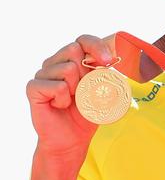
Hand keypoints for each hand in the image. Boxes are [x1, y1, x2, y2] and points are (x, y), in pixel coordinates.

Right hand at [25, 35, 113, 179]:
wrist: (72, 139)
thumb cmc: (88, 113)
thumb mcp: (105, 91)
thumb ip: (109, 74)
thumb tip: (115, 62)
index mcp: (74, 60)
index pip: (83, 40)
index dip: (96, 46)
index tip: (107, 61)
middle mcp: (56, 62)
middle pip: (73, 50)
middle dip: (86, 72)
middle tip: (85, 90)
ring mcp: (43, 74)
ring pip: (67, 68)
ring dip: (76, 88)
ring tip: (72, 100)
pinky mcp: (34, 87)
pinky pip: (57, 85)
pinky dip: (64, 98)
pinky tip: (60, 105)